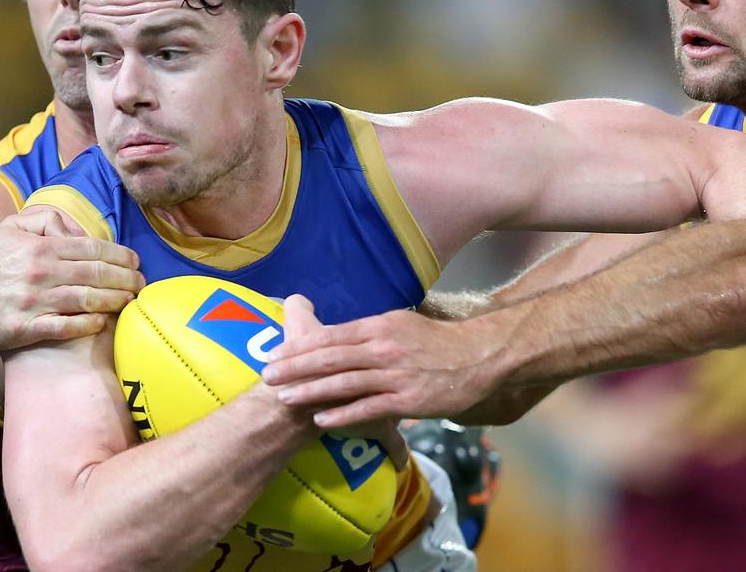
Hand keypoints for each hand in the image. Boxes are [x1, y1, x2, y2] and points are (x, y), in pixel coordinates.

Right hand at [0, 207, 143, 348]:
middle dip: (125, 279)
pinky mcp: (25, 329)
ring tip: (129, 301)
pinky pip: (65, 327)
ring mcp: (32, 302)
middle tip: (141, 284)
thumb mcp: (11, 227)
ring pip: (86, 300)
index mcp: (39, 246)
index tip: (135, 262)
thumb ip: (46, 219)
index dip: (120, 256)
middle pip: (96, 274)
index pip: (92, 249)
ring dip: (114, 301)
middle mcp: (39, 272)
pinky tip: (102, 321)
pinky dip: (88, 324)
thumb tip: (77, 229)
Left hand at [262, 297, 498, 427]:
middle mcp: (382, 348)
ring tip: (284, 398)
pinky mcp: (407, 399)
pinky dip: (343, 414)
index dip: (299, 346)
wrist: (479, 355)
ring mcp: (394, 374)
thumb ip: (370, 331)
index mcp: (378, 327)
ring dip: (311, 391)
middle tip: (266, 375)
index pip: (330, 336)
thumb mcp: (401, 325)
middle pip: (330, 357)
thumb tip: (340, 336)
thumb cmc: (438, 342)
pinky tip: (321, 420)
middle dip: (295, 367)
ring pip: (344, 382)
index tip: (274, 354)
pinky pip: (369, 407)